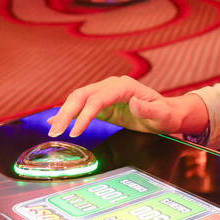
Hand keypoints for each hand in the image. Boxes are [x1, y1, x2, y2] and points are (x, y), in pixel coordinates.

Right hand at [47, 76, 205, 138]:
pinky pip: (81, 107)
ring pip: (78, 100)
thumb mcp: (162, 114)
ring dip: (64, 114)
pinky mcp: (103, 105)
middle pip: (82, 96)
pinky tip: (54, 122)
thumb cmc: (165, 114)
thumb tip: (134, 103)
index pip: (98, 99)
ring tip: (53, 131)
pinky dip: (68, 114)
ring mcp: (105, 94)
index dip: (85, 115)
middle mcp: (111, 87)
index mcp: (124, 87)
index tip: (75, 132)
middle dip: (67, 113)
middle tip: (56, 132)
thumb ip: (148, 110)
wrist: (167, 113)